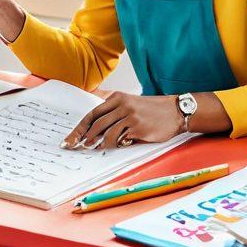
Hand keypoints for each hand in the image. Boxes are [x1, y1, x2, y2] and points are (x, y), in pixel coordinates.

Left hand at [61, 92, 185, 149]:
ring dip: (98, 143)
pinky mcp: (137, 127)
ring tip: (95, 149)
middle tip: (75, 147)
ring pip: (106, 132)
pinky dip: (114, 145)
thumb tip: (94, 123)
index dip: (79, 128)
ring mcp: (129, 115)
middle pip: (95, 123)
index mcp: (117, 97)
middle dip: (83, 137)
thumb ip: (113, 109)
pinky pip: (119, 138)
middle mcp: (121, 104)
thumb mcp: (130, 102)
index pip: (92, 113)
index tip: (70, 139)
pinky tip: (113, 147)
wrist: (175, 111)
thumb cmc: (152, 110)